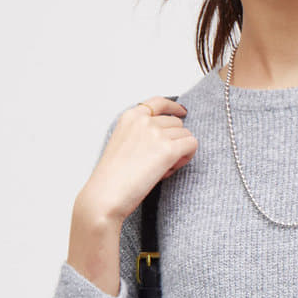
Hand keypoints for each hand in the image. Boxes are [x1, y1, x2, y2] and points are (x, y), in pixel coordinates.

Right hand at [68, 97, 197, 295]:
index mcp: (130, 116)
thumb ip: (141, 135)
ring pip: (185, 134)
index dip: (174, 108)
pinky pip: (191, 145)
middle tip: (163, 162)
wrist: (106, 196)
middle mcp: (144, 120)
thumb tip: (169, 137)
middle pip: (176, 122)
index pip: (159, 102)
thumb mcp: (123, 145)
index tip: (182, 113)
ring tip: (162, 169)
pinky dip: (187, 157)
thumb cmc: (112, 179)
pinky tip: (172, 169)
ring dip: (180, 151)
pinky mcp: (167, 150)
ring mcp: (156, 133)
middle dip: (175, 140)